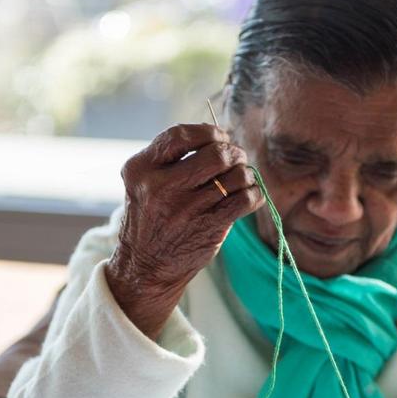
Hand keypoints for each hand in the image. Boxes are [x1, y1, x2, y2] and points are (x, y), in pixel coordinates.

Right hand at [105, 124, 263, 338]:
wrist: (145, 266)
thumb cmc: (152, 217)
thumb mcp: (145, 183)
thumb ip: (172, 158)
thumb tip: (221, 137)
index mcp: (142, 169)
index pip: (181, 135)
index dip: (209, 131)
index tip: (219, 137)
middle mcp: (161, 187)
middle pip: (216, 153)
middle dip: (234, 152)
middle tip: (237, 158)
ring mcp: (186, 209)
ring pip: (236, 176)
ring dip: (246, 174)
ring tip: (242, 179)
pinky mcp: (208, 227)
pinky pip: (246, 200)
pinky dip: (254, 193)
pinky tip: (249, 195)